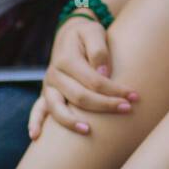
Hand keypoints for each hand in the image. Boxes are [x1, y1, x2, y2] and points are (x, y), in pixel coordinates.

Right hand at [28, 17, 137, 139]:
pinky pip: (37, 109)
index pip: (94, 81)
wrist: (69, 33)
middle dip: (105, 105)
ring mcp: (48, 85)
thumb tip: (103, 74)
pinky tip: (36, 136)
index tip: (133, 96)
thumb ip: (98, 51)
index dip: (115, 90)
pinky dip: (34, 122)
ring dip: (72, 122)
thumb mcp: (94, 32)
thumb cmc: (86, 34)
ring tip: (88, 130)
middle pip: (79, 97)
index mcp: (67, 59)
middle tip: (127, 109)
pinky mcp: (46, 93)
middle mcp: (54, 74)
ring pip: (57, 108)